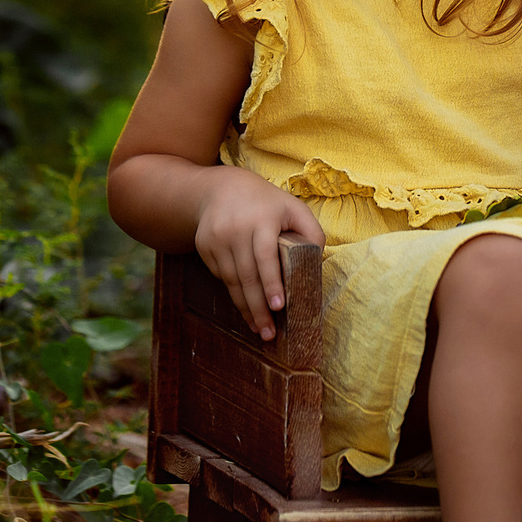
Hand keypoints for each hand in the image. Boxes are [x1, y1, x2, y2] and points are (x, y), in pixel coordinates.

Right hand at [192, 168, 323, 338]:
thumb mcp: (293, 207)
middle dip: (258, 308)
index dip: (271, 282)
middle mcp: (235, 229)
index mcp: (261, 219)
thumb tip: (317, 261)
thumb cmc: (266, 202)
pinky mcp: (203, 246)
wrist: (221, 188)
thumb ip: (311, 231)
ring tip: (259, 328)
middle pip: (246, 275)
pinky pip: (221, 276)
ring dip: (245, 308)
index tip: (278, 306)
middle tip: (269, 333)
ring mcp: (216, 238)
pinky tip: (246, 306)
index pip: (265, 256)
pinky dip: (234, 292)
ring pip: (231, 281)